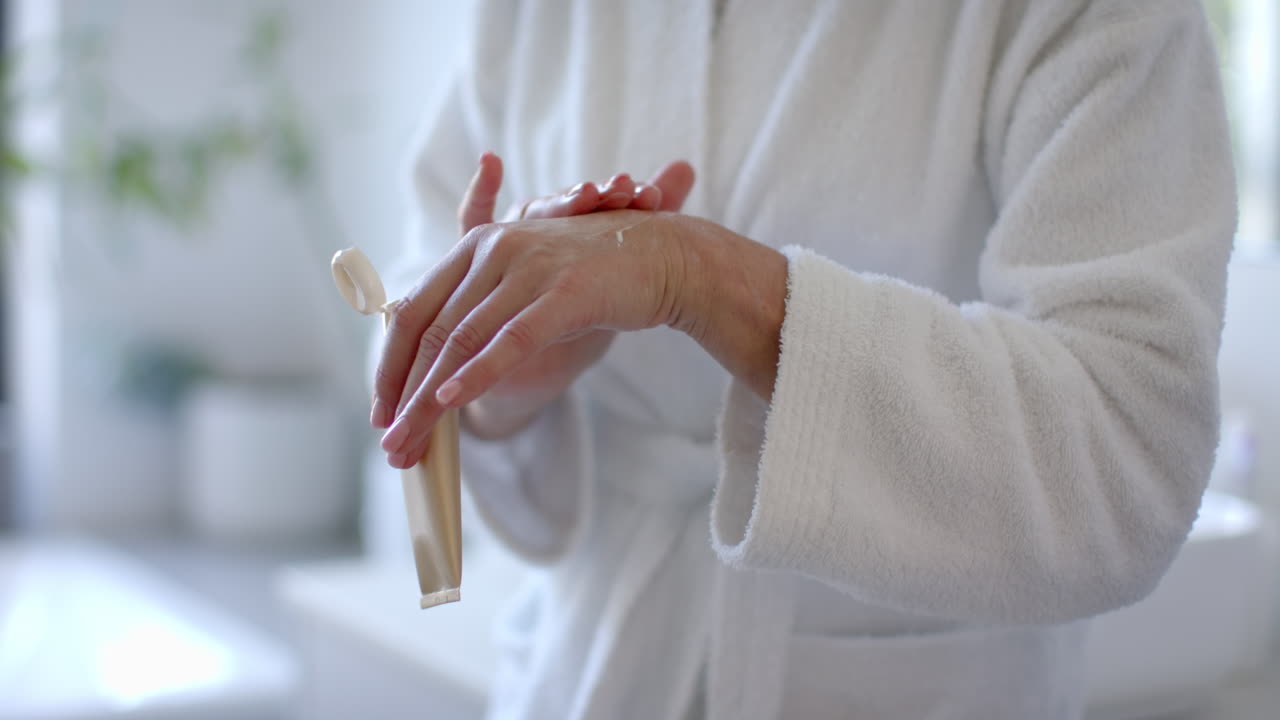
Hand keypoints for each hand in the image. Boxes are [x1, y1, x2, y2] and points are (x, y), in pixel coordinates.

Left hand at [372, 154, 694, 466]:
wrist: (669, 256)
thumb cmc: (599, 280)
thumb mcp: (532, 291)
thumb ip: (491, 318)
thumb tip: (449, 373)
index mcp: (477, 245)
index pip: (413, 311)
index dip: (390, 367)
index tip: (381, 414)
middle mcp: (493, 249)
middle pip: (429, 331)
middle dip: (403, 396)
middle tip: (390, 446)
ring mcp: (528, 269)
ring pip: (460, 341)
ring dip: (428, 400)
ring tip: (409, 442)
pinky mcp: (563, 293)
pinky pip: (509, 339)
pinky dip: (476, 374)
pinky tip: (451, 402)